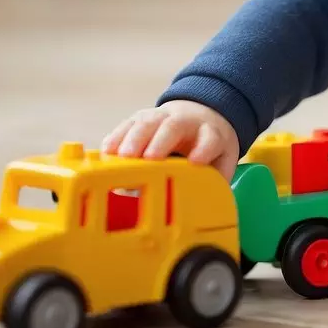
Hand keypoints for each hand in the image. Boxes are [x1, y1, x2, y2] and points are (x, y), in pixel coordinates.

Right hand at [102, 100, 240, 179]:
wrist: (198, 115)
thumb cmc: (207, 146)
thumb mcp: (220, 162)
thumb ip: (214, 182)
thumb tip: (205, 213)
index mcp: (209, 134)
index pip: (210, 139)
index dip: (204, 149)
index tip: (196, 161)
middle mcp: (184, 122)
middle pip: (173, 126)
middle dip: (159, 142)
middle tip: (149, 159)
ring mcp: (161, 118)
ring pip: (146, 123)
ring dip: (133, 140)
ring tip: (121, 159)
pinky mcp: (140, 119)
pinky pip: (126, 126)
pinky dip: (116, 138)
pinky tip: (107, 153)